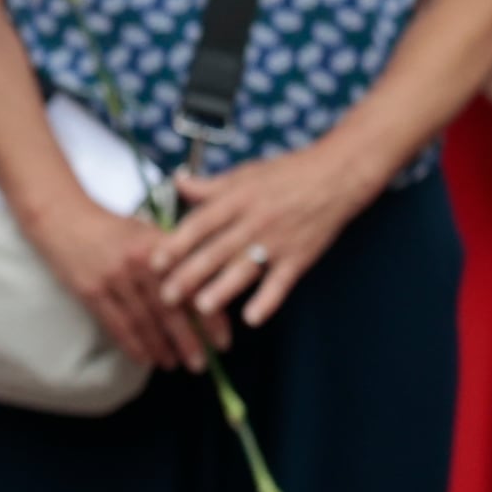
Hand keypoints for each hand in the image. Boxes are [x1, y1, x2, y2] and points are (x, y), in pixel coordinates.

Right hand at [24, 185, 199, 370]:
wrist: (64, 217)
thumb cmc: (112, 226)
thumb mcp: (148, 231)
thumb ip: (174, 256)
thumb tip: (201, 289)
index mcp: (160, 246)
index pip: (193, 287)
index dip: (211, 316)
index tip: (223, 339)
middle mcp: (139, 263)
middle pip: (170, 310)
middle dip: (188, 340)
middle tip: (201, 364)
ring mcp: (113, 279)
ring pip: (144, 321)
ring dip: (161, 347)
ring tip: (174, 365)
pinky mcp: (90, 291)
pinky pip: (116, 324)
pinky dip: (132, 344)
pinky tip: (144, 358)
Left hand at [153, 150, 370, 338]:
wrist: (337, 175)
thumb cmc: (287, 173)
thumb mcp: (245, 173)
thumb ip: (209, 185)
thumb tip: (177, 182)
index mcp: (237, 199)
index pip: (200, 224)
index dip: (176, 244)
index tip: (154, 262)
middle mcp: (255, 221)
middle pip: (216, 251)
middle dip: (189, 275)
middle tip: (166, 296)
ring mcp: (278, 240)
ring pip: (245, 268)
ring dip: (223, 289)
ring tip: (202, 306)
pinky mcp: (300, 257)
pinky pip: (281, 282)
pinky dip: (268, 301)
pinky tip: (252, 318)